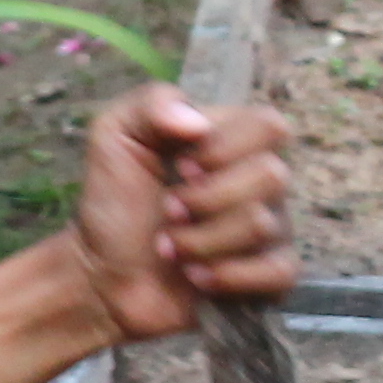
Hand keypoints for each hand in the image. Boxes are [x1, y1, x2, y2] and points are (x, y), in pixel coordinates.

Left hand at [64, 86, 294, 343]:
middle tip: (169, 210)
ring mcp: (271, 230)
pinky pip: (280, 273)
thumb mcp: (115, 136)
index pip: (269, 126)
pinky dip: (227, 276)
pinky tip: (196, 276)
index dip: (222, 148)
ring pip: (262, 225)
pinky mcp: (270, 278)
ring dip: (200, 241)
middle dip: (204, 199)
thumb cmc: (115, 201)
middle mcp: (261, 182)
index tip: (179, 165)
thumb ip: (151, 105)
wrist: (101, 273)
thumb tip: (197, 122)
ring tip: (170, 247)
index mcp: (234, 140)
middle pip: (271, 175)